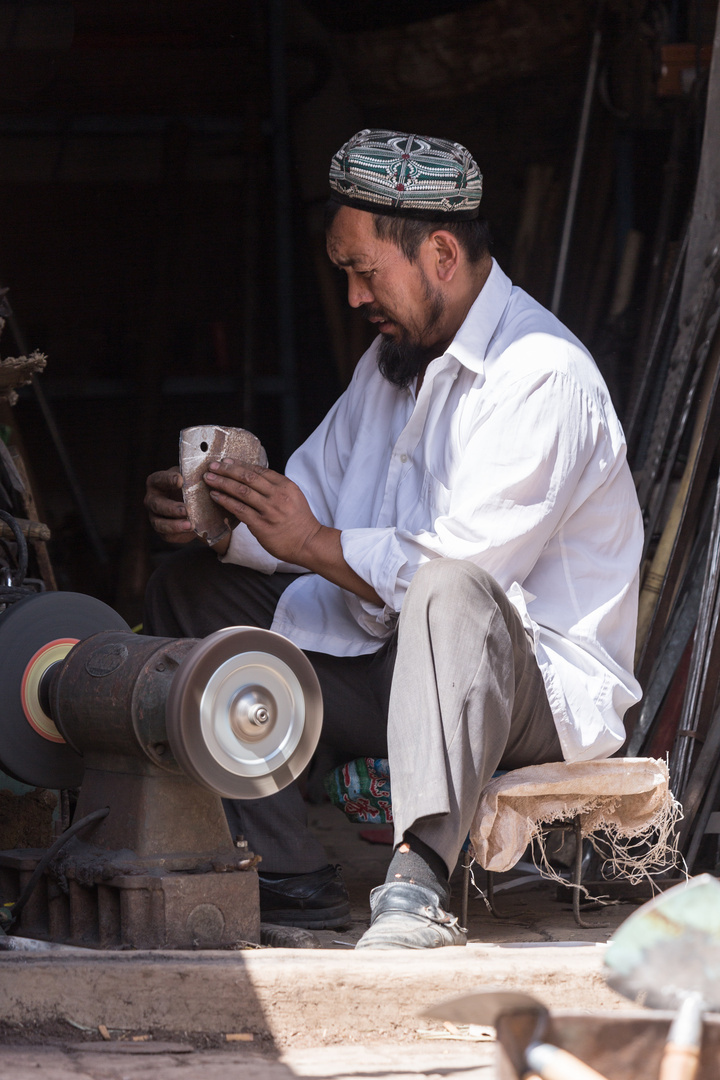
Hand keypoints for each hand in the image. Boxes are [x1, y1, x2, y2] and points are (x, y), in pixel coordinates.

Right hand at [144, 467, 194, 543]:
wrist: (195, 506)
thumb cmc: (192, 486)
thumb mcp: (193, 478)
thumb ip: (196, 473)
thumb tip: (210, 467)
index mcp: (157, 482)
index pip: (159, 479)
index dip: (167, 479)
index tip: (180, 480)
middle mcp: (152, 499)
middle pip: (157, 504)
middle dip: (171, 508)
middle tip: (186, 509)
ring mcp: (155, 516)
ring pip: (159, 523)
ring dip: (174, 525)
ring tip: (190, 525)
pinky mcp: (162, 530)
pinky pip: (167, 534)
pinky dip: (178, 534)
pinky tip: (190, 531)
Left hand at [203, 460, 321, 564]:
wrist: (308, 542)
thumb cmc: (299, 520)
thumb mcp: (293, 496)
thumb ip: (275, 487)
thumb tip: (252, 478)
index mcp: (285, 486)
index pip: (258, 470)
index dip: (239, 464)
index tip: (225, 462)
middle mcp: (277, 495)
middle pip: (247, 478)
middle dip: (227, 470)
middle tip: (212, 466)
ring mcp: (269, 510)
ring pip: (241, 492)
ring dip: (222, 483)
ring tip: (209, 479)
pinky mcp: (261, 525)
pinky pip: (239, 510)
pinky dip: (225, 501)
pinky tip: (216, 496)